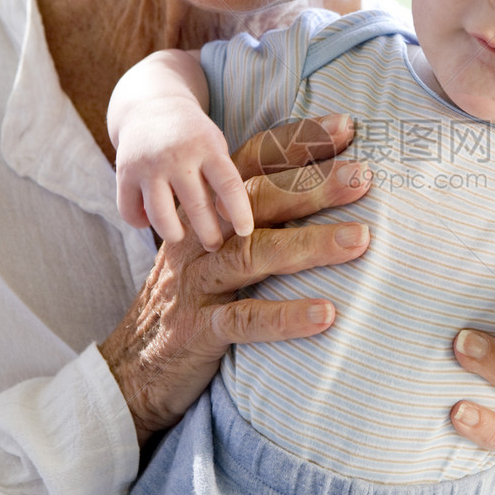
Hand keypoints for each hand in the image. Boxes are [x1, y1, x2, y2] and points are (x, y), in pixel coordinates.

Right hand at [102, 116, 370, 445]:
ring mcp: (197, 284)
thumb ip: (255, 224)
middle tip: (364, 175)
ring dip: (311, 244)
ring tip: (362, 238)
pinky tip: (326, 313)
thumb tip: (325, 195)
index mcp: (207, 215)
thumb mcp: (215, 254)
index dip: (297, 142)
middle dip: (313, 184)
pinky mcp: (197, 331)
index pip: (253, 165)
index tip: (347, 126)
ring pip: (253, 253)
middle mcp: (200, 239)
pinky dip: (285, 316)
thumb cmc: (190, 303)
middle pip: (257, 200)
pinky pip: (243, 320)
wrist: (130, 368)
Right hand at [115, 99, 253, 248]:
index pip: (228, 185)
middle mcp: (177, 157)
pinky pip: (130, 212)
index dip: (240, 213)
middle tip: (214, 246)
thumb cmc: (192, 136)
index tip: (246, 233)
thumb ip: (223, 180)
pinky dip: (140, 222)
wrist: (151, 106)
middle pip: (196, 207)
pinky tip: (151, 219)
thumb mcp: (214, 147)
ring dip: (174, 234)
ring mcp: (148, 165)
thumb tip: (228, 221)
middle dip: (209, 235)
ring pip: (160, 217)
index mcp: (206, 148)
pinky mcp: (124, 172)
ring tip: (181, 235)